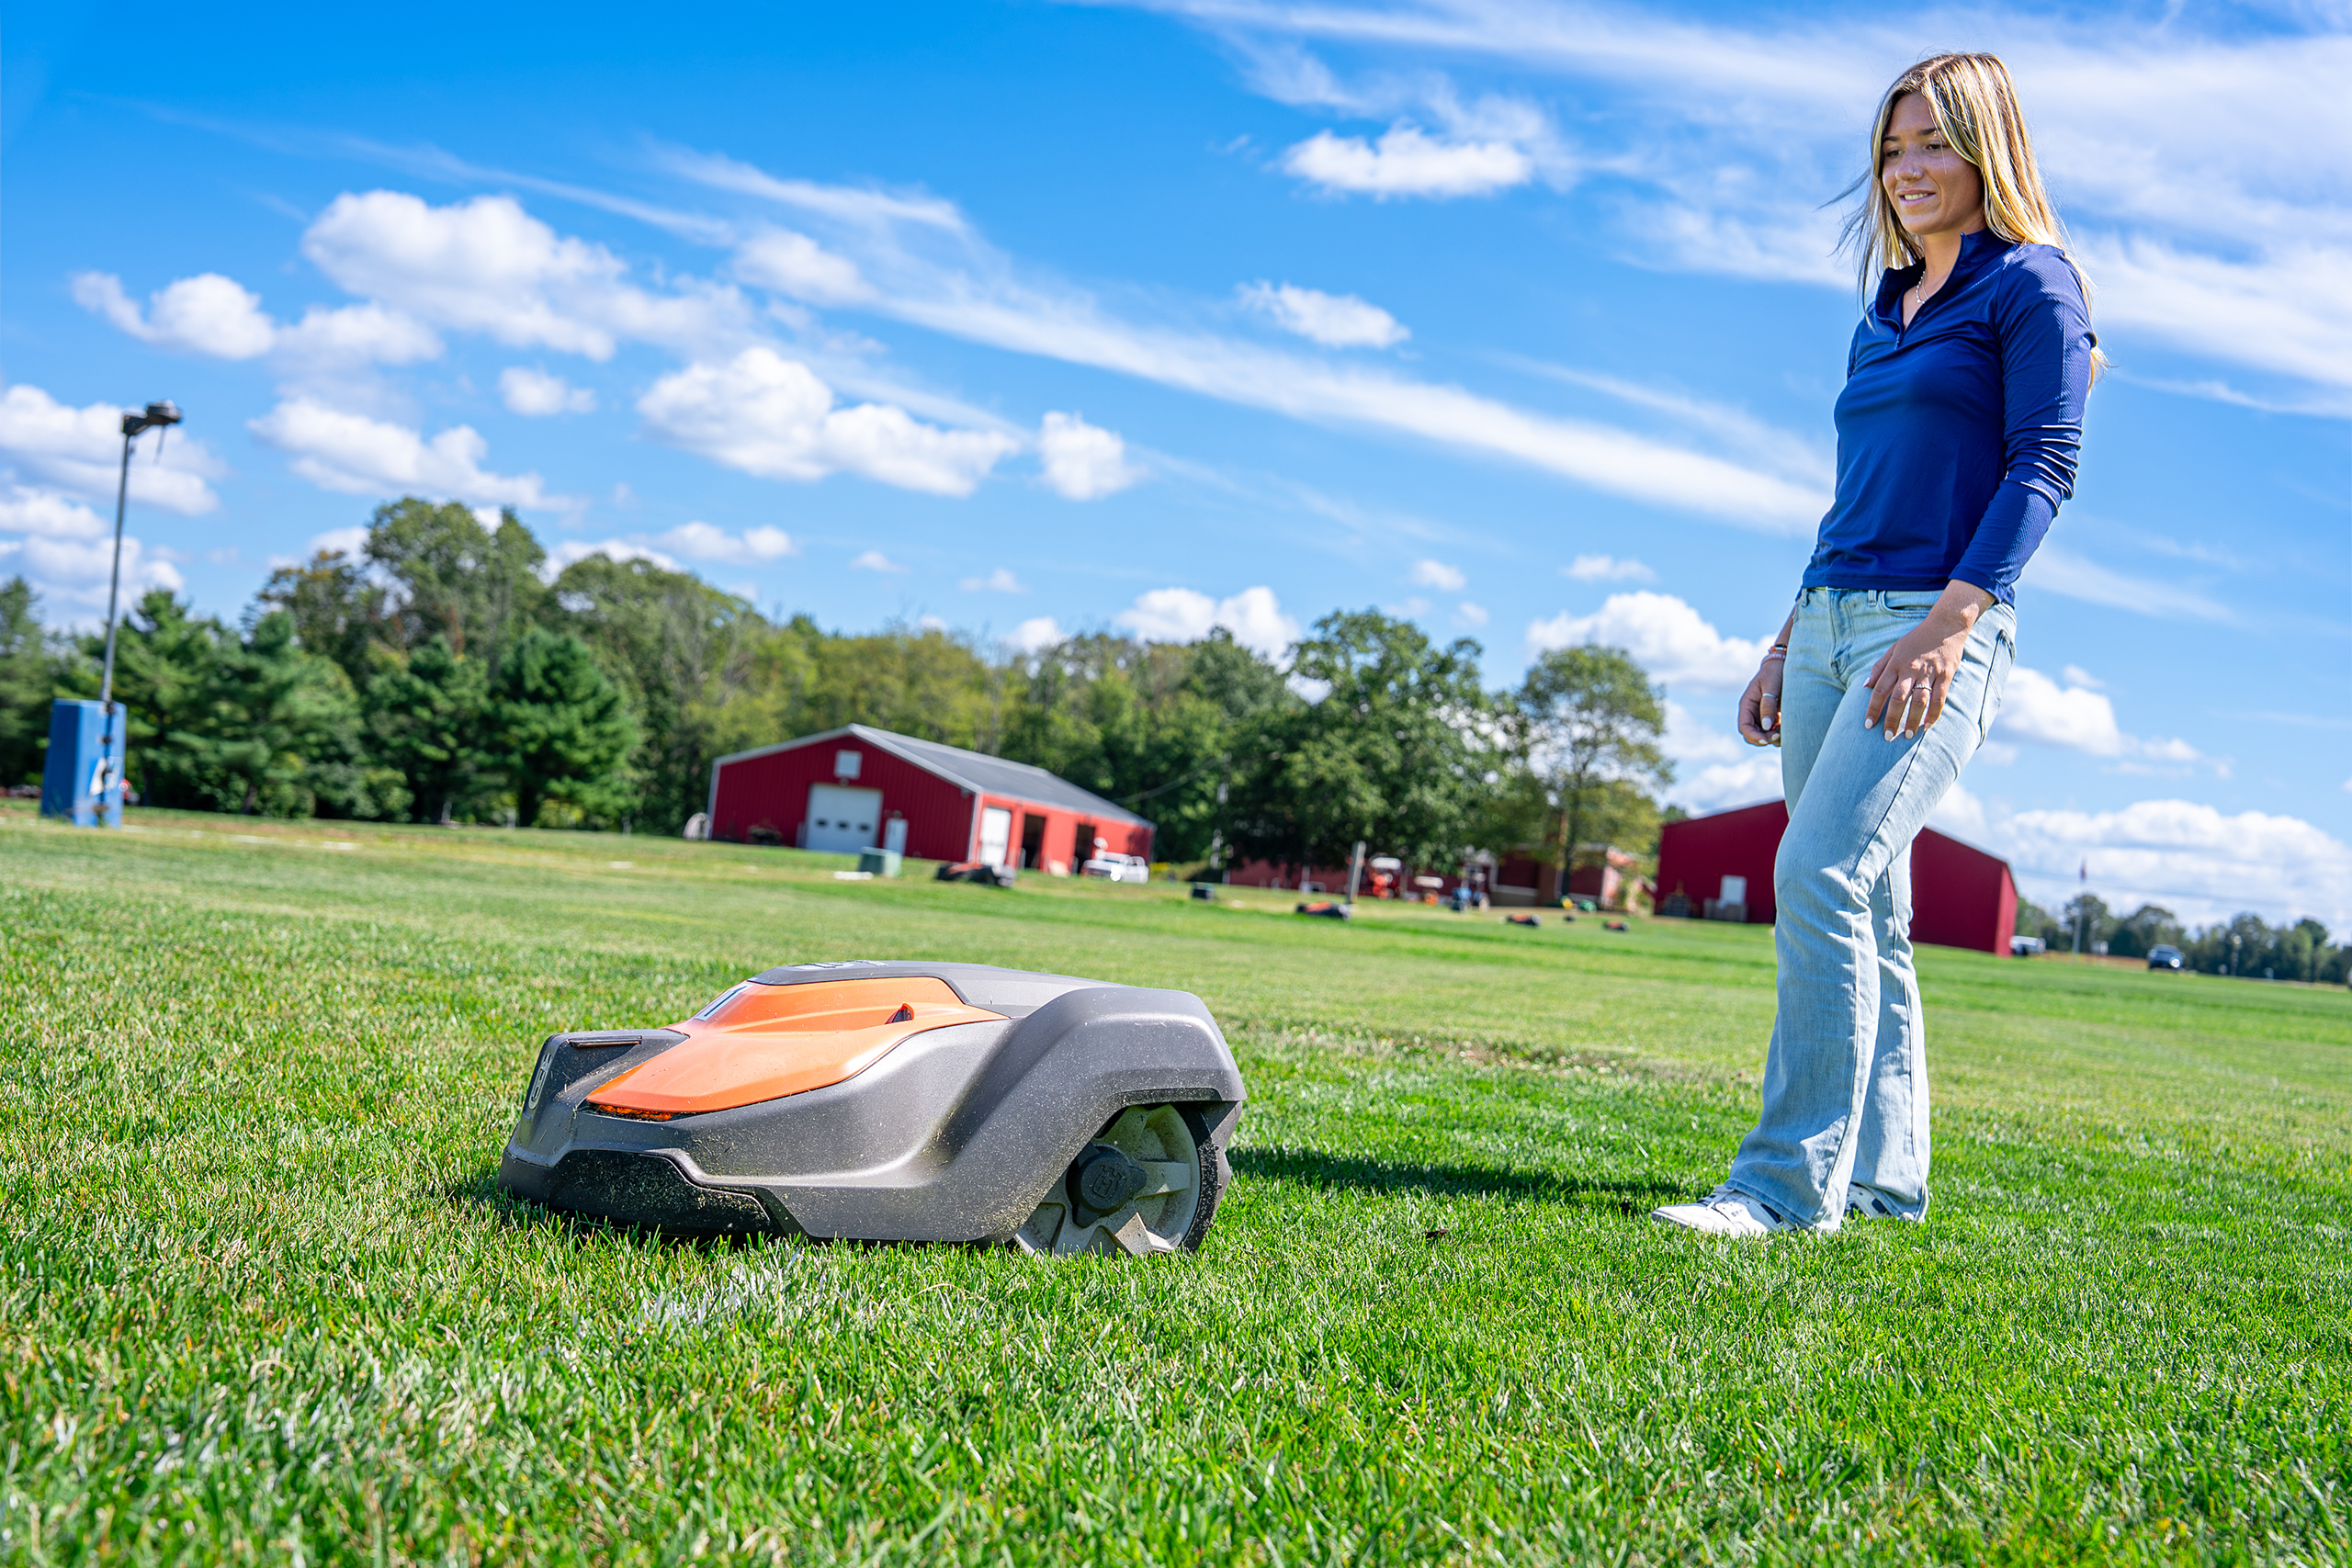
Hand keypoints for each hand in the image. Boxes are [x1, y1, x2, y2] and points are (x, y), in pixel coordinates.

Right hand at [1738, 657, 1783, 746]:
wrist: (1784, 664)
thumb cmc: (1776, 672)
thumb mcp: (1771, 686)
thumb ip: (1768, 705)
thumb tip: (1766, 726)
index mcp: (1747, 704)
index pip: (1744, 727)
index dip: (1753, 736)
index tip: (1765, 741)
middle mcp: (1752, 712)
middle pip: (1752, 734)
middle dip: (1764, 739)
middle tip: (1779, 736)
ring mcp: (1761, 715)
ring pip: (1762, 735)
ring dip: (1772, 738)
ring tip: (1785, 733)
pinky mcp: (1772, 716)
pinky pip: (1772, 731)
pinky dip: (1778, 734)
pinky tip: (1787, 729)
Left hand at [1864, 607, 1977, 738]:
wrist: (1945, 625)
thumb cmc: (1916, 639)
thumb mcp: (1893, 648)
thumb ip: (1879, 667)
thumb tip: (1865, 686)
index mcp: (1895, 663)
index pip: (1880, 689)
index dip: (1873, 708)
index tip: (1868, 724)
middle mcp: (1911, 668)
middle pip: (1899, 697)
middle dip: (1892, 719)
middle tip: (1888, 736)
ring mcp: (1929, 672)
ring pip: (1919, 700)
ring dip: (1913, 719)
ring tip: (1908, 734)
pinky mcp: (1946, 674)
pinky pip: (1939, 697)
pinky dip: (1934, 713)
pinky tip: (1927, 725)